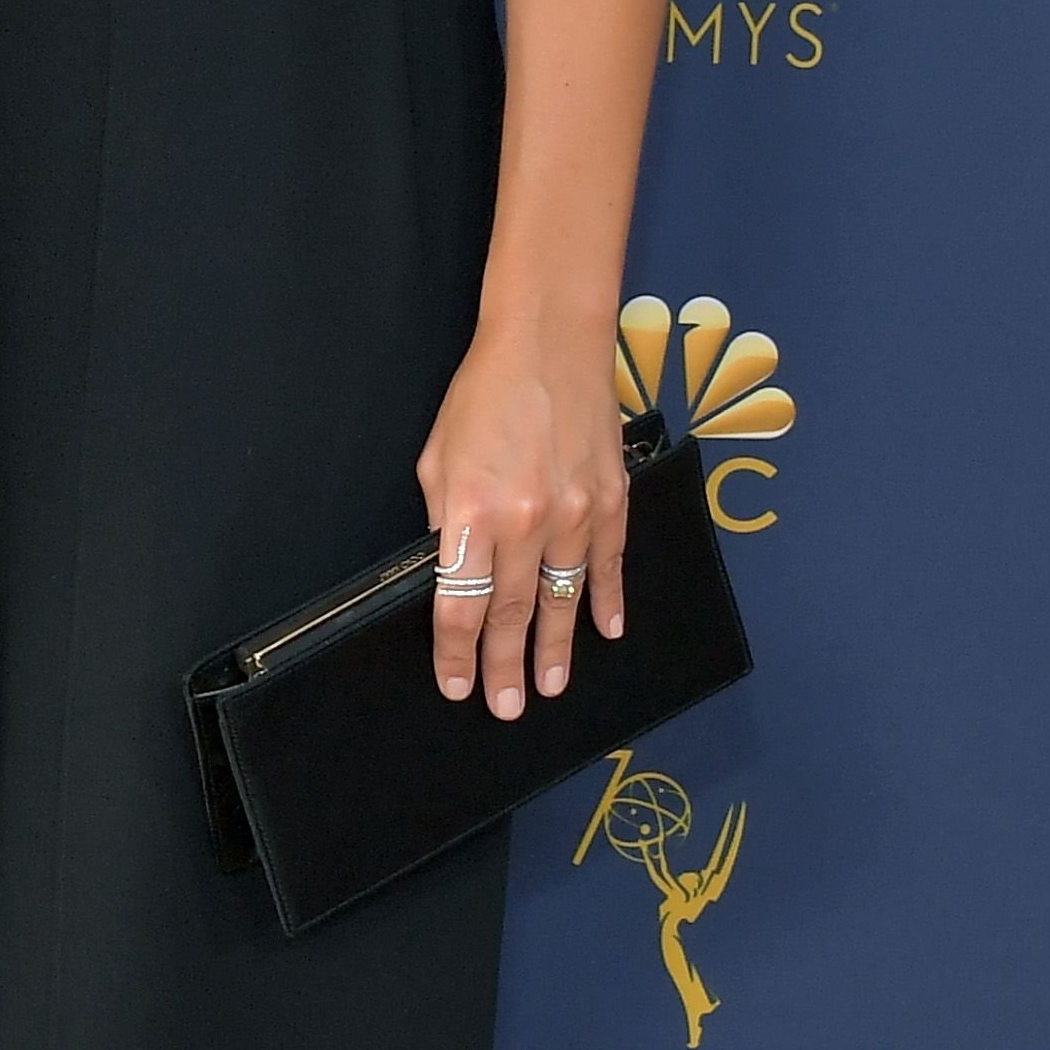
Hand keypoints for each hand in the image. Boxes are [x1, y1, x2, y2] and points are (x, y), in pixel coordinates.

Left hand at [418, 329, 624, 721]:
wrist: (549, 342)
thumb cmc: (484, 393)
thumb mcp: (437, 457)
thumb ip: (445, 519)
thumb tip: (454, 566)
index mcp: (472, 513)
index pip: (462, 604)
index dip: (458, 653)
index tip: (457, 686)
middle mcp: (527, 523)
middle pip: (512, 614)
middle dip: (506, 667)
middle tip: (505, 708)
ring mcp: (576, 514)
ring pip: (564, 600)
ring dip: (555, 649)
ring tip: (548, 688)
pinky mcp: (612, 500)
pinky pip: (609, 565)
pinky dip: (607, 601)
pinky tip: (606, 632)